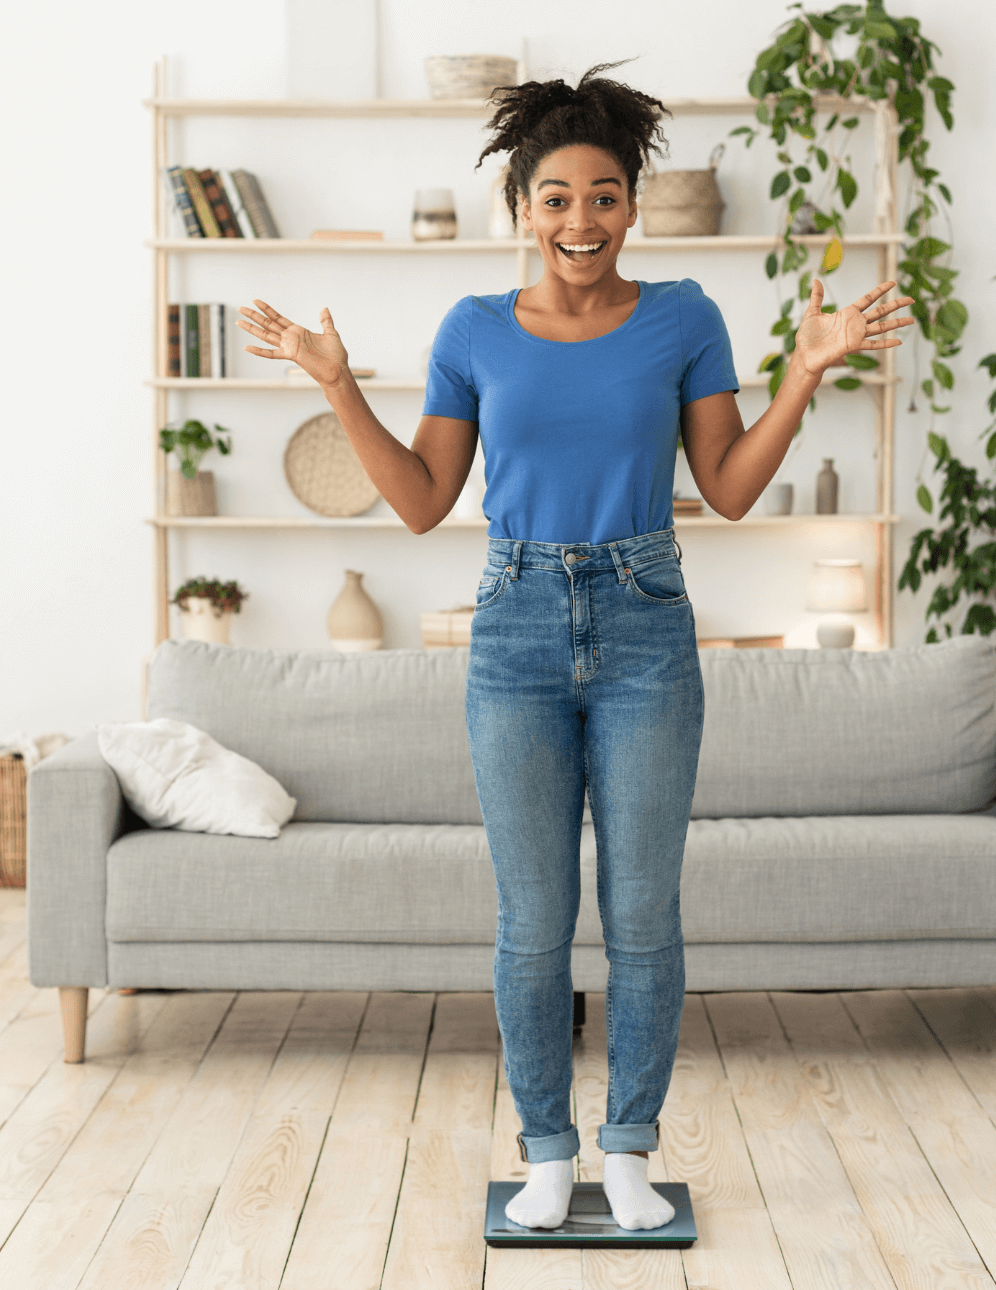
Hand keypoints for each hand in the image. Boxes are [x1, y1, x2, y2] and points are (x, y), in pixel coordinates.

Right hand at [235, 299, 348, 387]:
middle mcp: (291, 338)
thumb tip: (324, 308)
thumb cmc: (336, 356)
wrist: (338, 371)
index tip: (256, 301)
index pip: (278, 318)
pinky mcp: (291, 355)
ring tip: (239, 321)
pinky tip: (247, 347)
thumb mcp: (331, 333)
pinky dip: (259, 351)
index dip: (267, 310)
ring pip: (266, 335)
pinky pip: (272, 354)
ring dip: (252, 328)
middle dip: (254, 316)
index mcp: (298, 332)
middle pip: (268, 324)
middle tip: (240, 308)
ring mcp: (289, 347)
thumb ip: (325, 321)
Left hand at [793, 279, 914, 376]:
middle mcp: (855, 323)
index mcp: (847, 313)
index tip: (893, 282)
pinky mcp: (853, 346)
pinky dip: (886, 344)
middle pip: (880, 311)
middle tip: (912, 299)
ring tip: (912, 320)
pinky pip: (873, 344)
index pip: (868, 299)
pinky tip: (898, 342)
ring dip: (896, 324)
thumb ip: (816, 297)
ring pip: (881, 327)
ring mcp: (856, 335)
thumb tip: (815, 279)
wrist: (804, 355)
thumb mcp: (811, 313)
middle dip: (896, 305)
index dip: (880, 290)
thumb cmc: (807, 337)